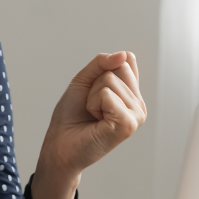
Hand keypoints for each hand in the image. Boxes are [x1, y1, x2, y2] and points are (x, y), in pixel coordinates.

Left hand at [31, 52, 146, 198]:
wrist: (60, 143)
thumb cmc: (71, 115)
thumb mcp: (84, 79)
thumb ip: (102, 63)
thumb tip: (124, 55)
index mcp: (131, 94)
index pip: (126, 60)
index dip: (102, 69)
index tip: (94, 90)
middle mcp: (138, 104)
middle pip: (119, 67)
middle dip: (96, 83)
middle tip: (92, 105)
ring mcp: (136, 115)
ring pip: (110, 80)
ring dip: (92, 96)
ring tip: (93, 115)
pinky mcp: (127, 125)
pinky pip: (108, 95)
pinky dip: (94, 104)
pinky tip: (96, 121)